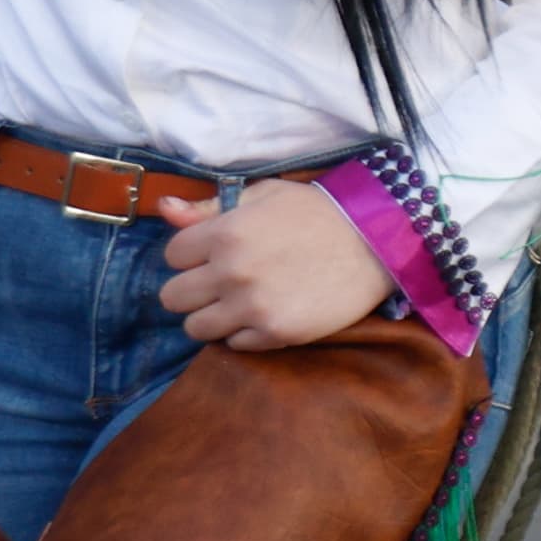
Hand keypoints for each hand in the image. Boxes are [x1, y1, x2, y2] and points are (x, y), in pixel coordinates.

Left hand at [154, 179, 395, 349]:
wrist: (377, 239)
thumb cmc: (317, 212)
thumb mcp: (264, 195)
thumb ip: (209, 206)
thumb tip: (164, 208)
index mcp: (226, 232)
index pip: (172, 255)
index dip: (191, 255)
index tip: (212, 255)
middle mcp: (232, 272)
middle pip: (173, 297)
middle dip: (192, 290)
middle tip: (219, 284)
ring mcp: (253, 306)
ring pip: (196, 328)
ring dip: (212, 317)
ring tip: (238, 304)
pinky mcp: (275, 331)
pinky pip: (234, 344)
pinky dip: (244, 333)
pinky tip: (265, 314)